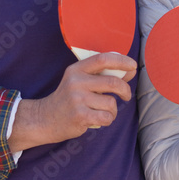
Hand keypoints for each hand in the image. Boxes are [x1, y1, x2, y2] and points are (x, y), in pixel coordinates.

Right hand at [8, 53, 136, 151]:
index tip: (133, 65)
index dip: (122, 61)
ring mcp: (77, 99)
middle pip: (113, 82)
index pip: (103, 59)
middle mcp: (76, 82)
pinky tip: (99, 119)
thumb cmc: (69, 99)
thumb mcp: (80, 81)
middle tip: (126, 95)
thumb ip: (103, 75)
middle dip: (125, 90)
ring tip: (103, 112)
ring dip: (113, 110)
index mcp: (77, 69)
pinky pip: (106, 117)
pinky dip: (107, 120)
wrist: (45, 118)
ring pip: (111, 103)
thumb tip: (130, 71)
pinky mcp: (79, 116)